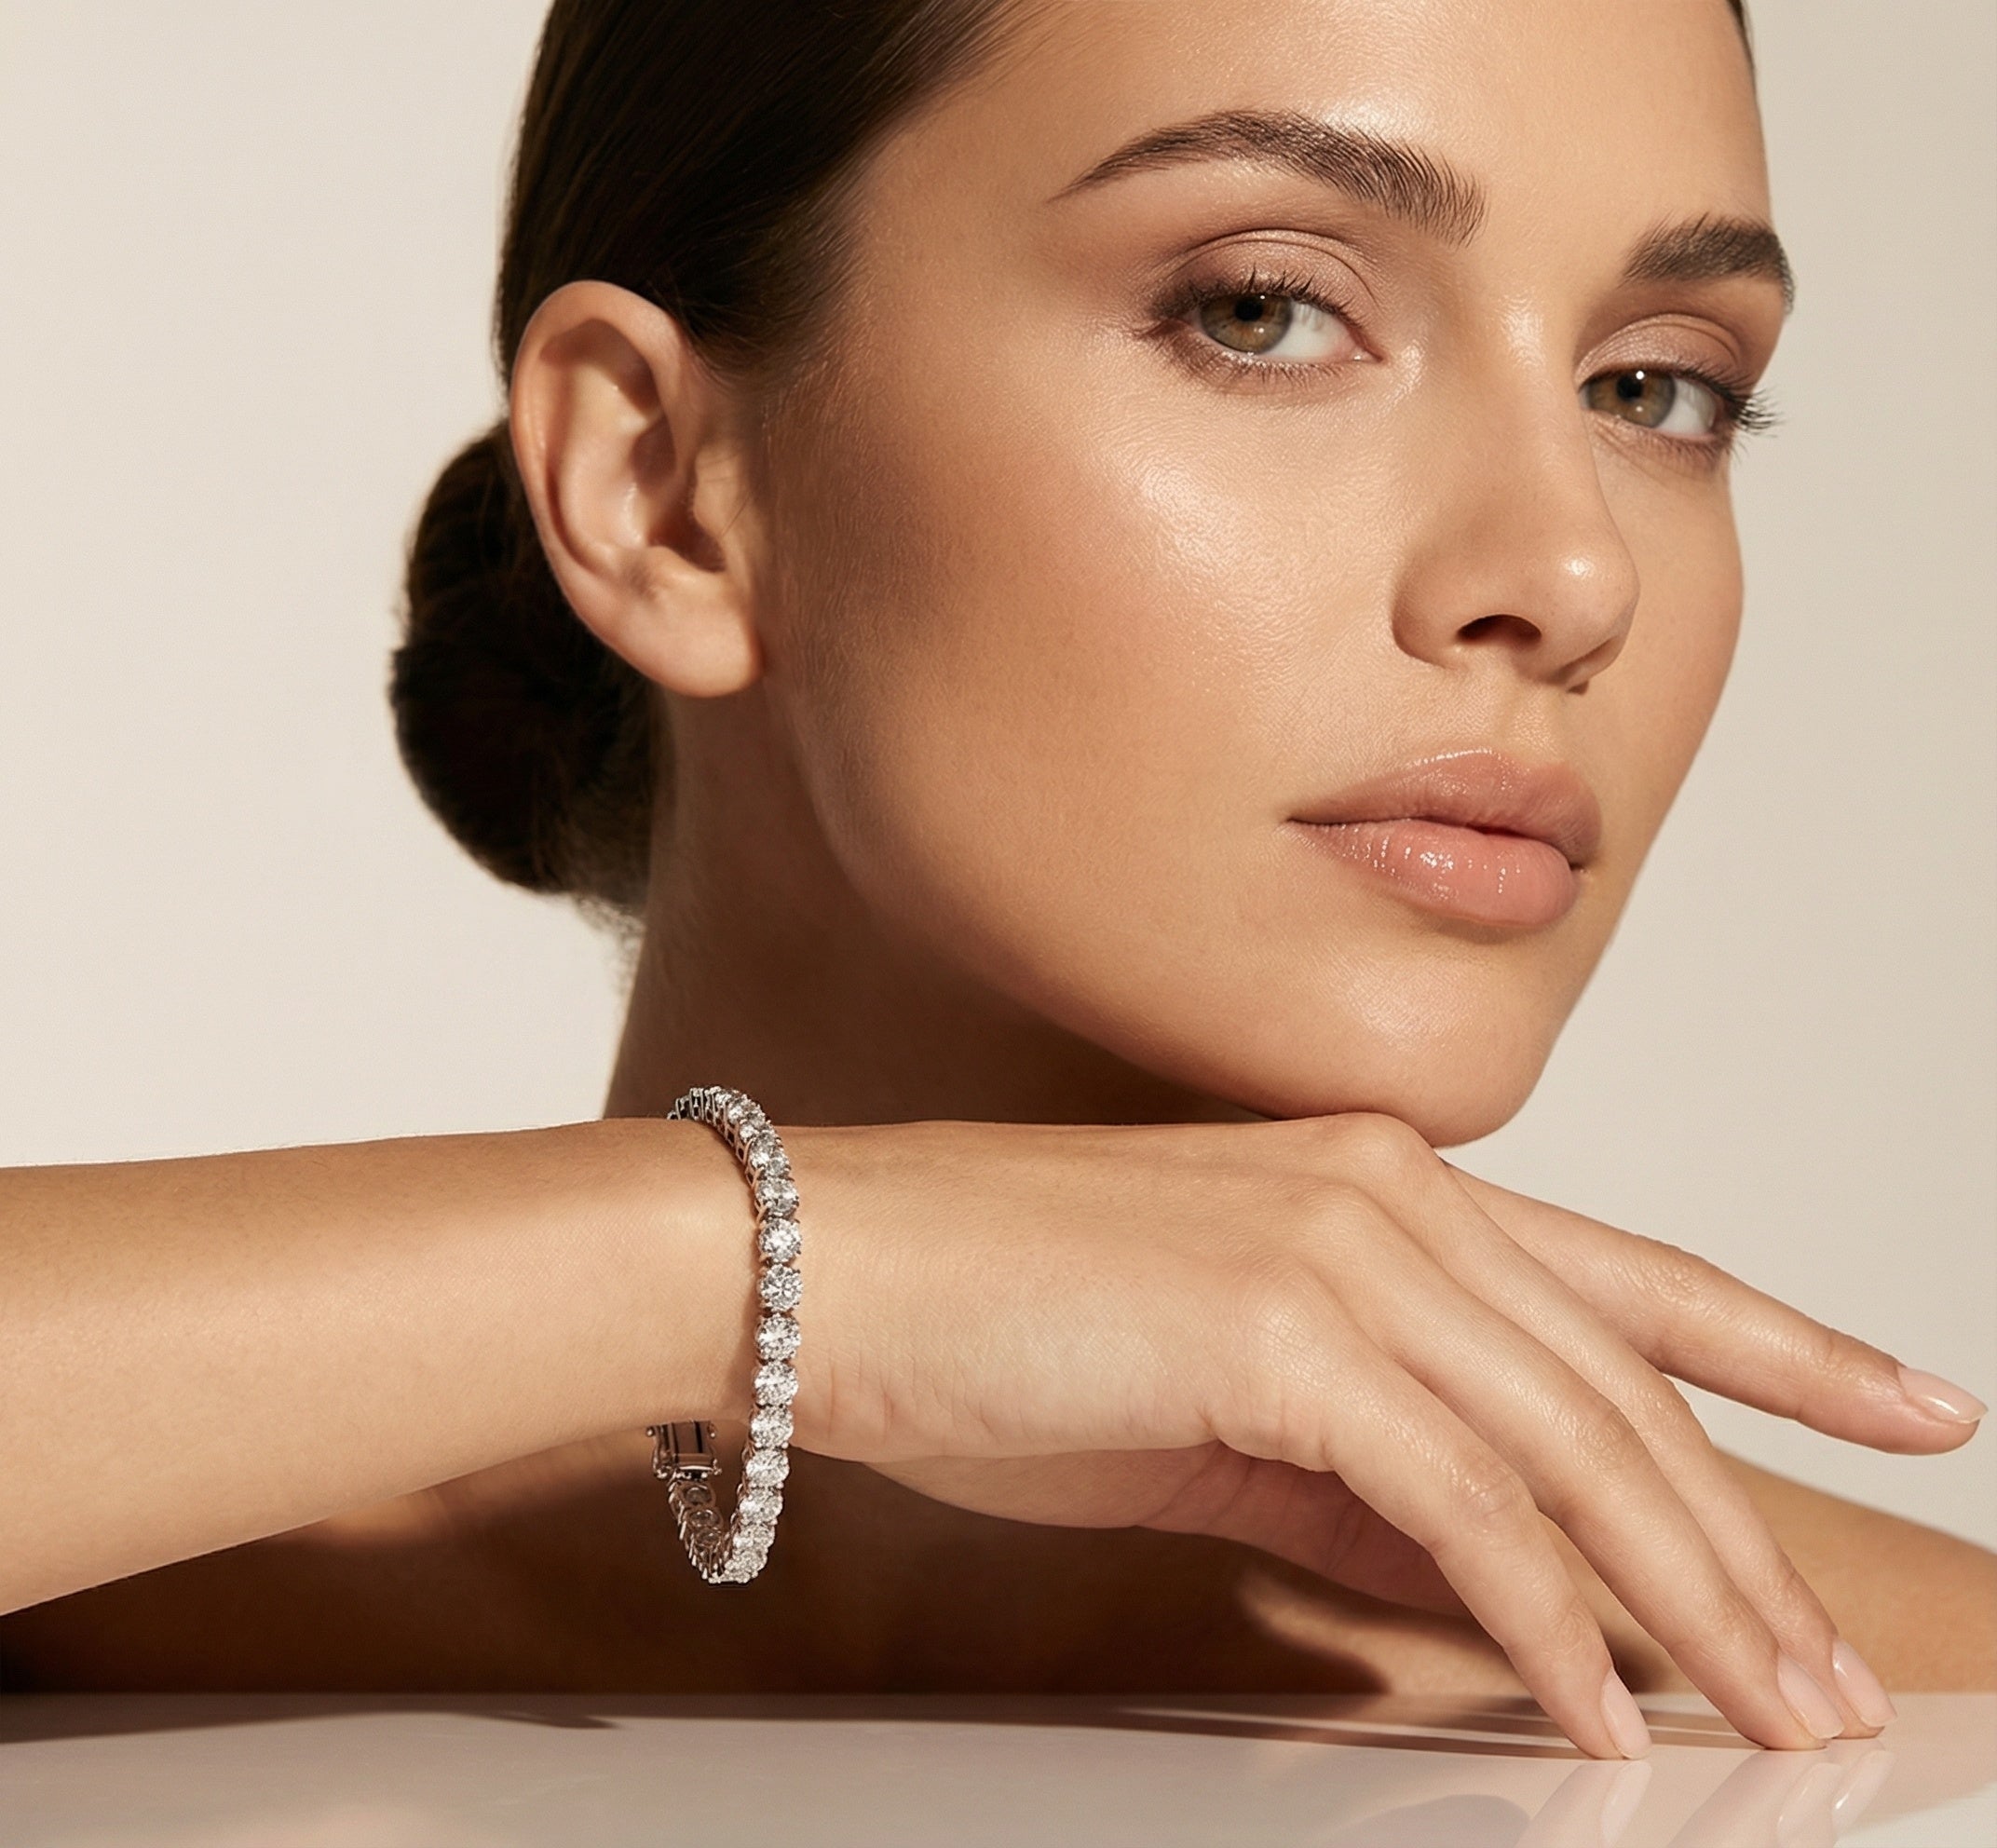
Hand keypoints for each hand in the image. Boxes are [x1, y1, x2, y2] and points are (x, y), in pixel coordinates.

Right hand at [782, 1113, 1977, 1757]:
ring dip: (1684, 1593)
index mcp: (1377, 1186)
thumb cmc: (992, 1320)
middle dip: (1746, 1540)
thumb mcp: (1215, 1407)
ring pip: (1571, 1442)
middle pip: (1624, 1384)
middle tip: (1833, 1669)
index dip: (1784, 1343)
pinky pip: (1458, 1499)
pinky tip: (1594, 1703)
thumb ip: (1366, 1477)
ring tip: (1767, 1709)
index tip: (1903, 1396)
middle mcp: (1385, 1192)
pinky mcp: (1280, 1325)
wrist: (821, 1266)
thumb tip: (1493, 1575)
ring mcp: (1339, 1246)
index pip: (1628, 1278)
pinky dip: (1543, 1616)